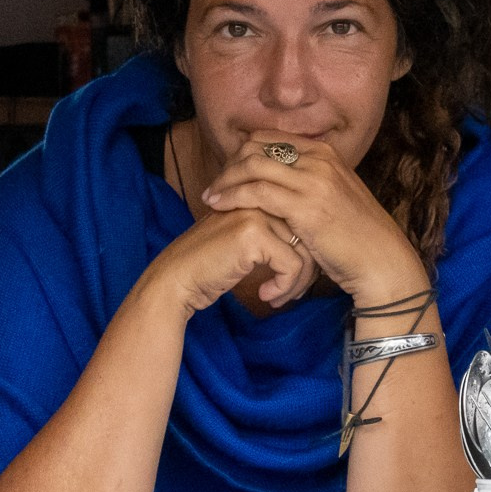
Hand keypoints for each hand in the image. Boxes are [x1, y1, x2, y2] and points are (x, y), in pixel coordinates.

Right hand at [141, 206, 319, 318]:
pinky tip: (267, 296)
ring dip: (297, 282)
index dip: (307, 252)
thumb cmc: (209, 265)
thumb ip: (274, 233)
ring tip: (280, 297)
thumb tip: (313, 251)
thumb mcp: (246, 241)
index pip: (302, 219)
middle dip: (307, 269)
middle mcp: (259, 197)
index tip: (294, 278)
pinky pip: (291, 264)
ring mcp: (256, 212)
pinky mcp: (253, 233)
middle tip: (294, 292)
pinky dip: (285, 286)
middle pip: (307, 233)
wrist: (177, 278)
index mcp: (259, 194)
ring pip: (304, 250)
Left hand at [199, 133, 425, 303]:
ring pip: (252, 165)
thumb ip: (311, 184)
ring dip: (225, 180)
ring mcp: (313, 180)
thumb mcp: (335, 198)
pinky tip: (219, 207)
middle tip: (215, 184)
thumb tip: (283, 184)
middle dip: (229, 164)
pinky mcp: (305, 206)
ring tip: (210, 197)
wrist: (381, 260)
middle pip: (257, 147)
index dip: (243, 152)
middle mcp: (319, 159)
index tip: (228, 171)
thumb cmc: (358, 237)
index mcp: (325, 153)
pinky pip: (257, 192)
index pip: (270, 138)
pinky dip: (233, 196)